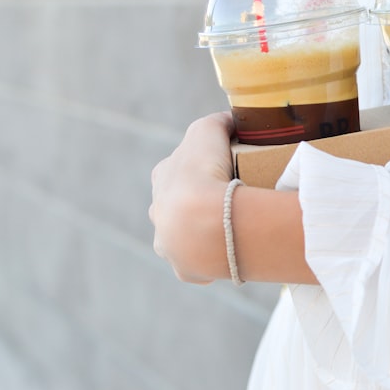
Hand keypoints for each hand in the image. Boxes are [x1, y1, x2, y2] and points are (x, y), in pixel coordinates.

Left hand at [149, 111, 234, 283]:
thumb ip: (218, 122)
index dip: (201, 167)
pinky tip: (230, 252)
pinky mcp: (185, 268)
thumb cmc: (203, 172)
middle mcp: (158, 212)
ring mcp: (169, 243)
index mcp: (161, 179)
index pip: (178, 169)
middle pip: (178, 205)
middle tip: (230, 201)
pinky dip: (212, 259)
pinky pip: (200, 264)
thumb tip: (230, 120)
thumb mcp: (208, 131)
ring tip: (231, 229)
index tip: (224, 168)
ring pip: (183, 237)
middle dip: (199, 203)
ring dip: (201, 234)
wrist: (203, 223)